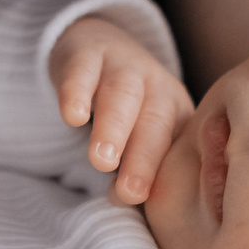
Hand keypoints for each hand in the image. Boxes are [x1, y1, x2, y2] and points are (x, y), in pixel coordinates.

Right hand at [49, 15, 192, 204]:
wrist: (96, 46)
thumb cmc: (123, 110)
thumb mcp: (137, 136)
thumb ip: (134, 171)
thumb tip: (125, 201)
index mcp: (176, 114)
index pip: (172, 147)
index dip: (157, 174)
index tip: (137, 200)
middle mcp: (157, 88)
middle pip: (154, 122)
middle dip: (143, 158)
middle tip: (130, 191)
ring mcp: (124, 66)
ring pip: (123, 95)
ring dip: (114, 128)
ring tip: (102, 161)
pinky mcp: (87, 53)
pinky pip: (83, 70)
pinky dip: (77, 92)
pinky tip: (72, 116)